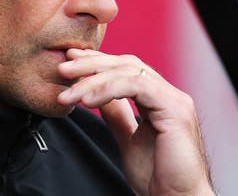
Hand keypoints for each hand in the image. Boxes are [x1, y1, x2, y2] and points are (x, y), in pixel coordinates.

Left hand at [57, 49, 213, 195]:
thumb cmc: (158, 178)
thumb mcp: (127, 139)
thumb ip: (116, 114)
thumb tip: (96, 94)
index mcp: (158, 99)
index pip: (126, 68)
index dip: (98, 61)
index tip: (71, 60)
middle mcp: (168, 94)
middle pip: (126, 64)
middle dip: (91, 64)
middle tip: (63, 69)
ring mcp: (174, 99)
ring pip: (129, 72)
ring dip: (94, 79)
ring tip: (70, 92)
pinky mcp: (174, 109)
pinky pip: (137, 86)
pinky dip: (109, 89)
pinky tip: (88, 100)